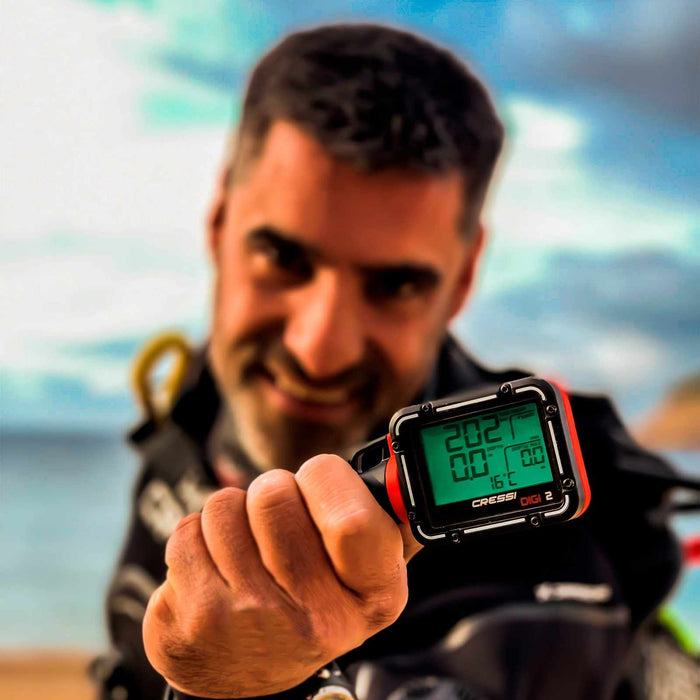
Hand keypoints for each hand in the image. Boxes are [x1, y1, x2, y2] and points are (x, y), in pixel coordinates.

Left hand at [142, 454, 420, 697]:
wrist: (245, 679)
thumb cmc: (307, 608)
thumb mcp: (363, 575)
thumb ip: (382, 520)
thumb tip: (395, 469)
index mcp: (372, 597)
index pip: (351, 519)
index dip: (328, 481)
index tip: (321, 482)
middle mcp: (315, 618)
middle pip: (274, 493)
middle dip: (271, 494)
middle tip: (278, 525)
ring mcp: (250, 621)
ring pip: (226, 504)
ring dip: (232, 516)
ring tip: (247, 551)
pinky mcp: (195, 619)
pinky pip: (188, 529)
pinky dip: (198, 538)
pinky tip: (216, 570)